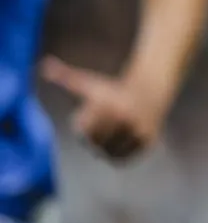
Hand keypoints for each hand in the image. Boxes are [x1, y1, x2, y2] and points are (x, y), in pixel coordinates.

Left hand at [39, 56, 164, 160]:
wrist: (150, 91)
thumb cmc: (111, 89)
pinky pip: (122, 158)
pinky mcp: (147, 140)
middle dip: (95, 137)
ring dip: (105, 147)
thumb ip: (65, 77)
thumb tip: (43, 64)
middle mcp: (124, 117)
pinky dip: (118, 154)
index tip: (93, 113)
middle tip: (104, 126)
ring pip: (108, 153)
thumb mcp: (89, 82)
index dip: (84, 125)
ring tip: (111, 133)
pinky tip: (120, 141)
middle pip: (95, 143)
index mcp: (106, 104)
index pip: (82, 131)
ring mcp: (137, 129)